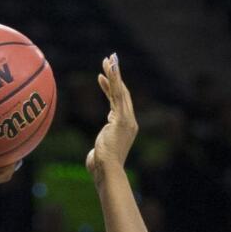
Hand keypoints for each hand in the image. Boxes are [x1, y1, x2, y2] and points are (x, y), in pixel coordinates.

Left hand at [85, 54, 137, 178]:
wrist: (107, 171)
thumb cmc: (101, 166)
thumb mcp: (102, 150)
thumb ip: (105, 140)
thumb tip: (102, 140)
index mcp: (126, 127)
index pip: (119, 103)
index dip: (111, 89)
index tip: (103, 78)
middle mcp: (129, 122)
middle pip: (123, 93)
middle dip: (116, 76)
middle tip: (109, 60)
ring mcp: (126, 120)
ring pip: (120, 91)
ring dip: (114, 74)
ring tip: (108, 59)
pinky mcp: (121, 119)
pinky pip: (116, 96)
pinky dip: (113, 81)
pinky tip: (107, 71)